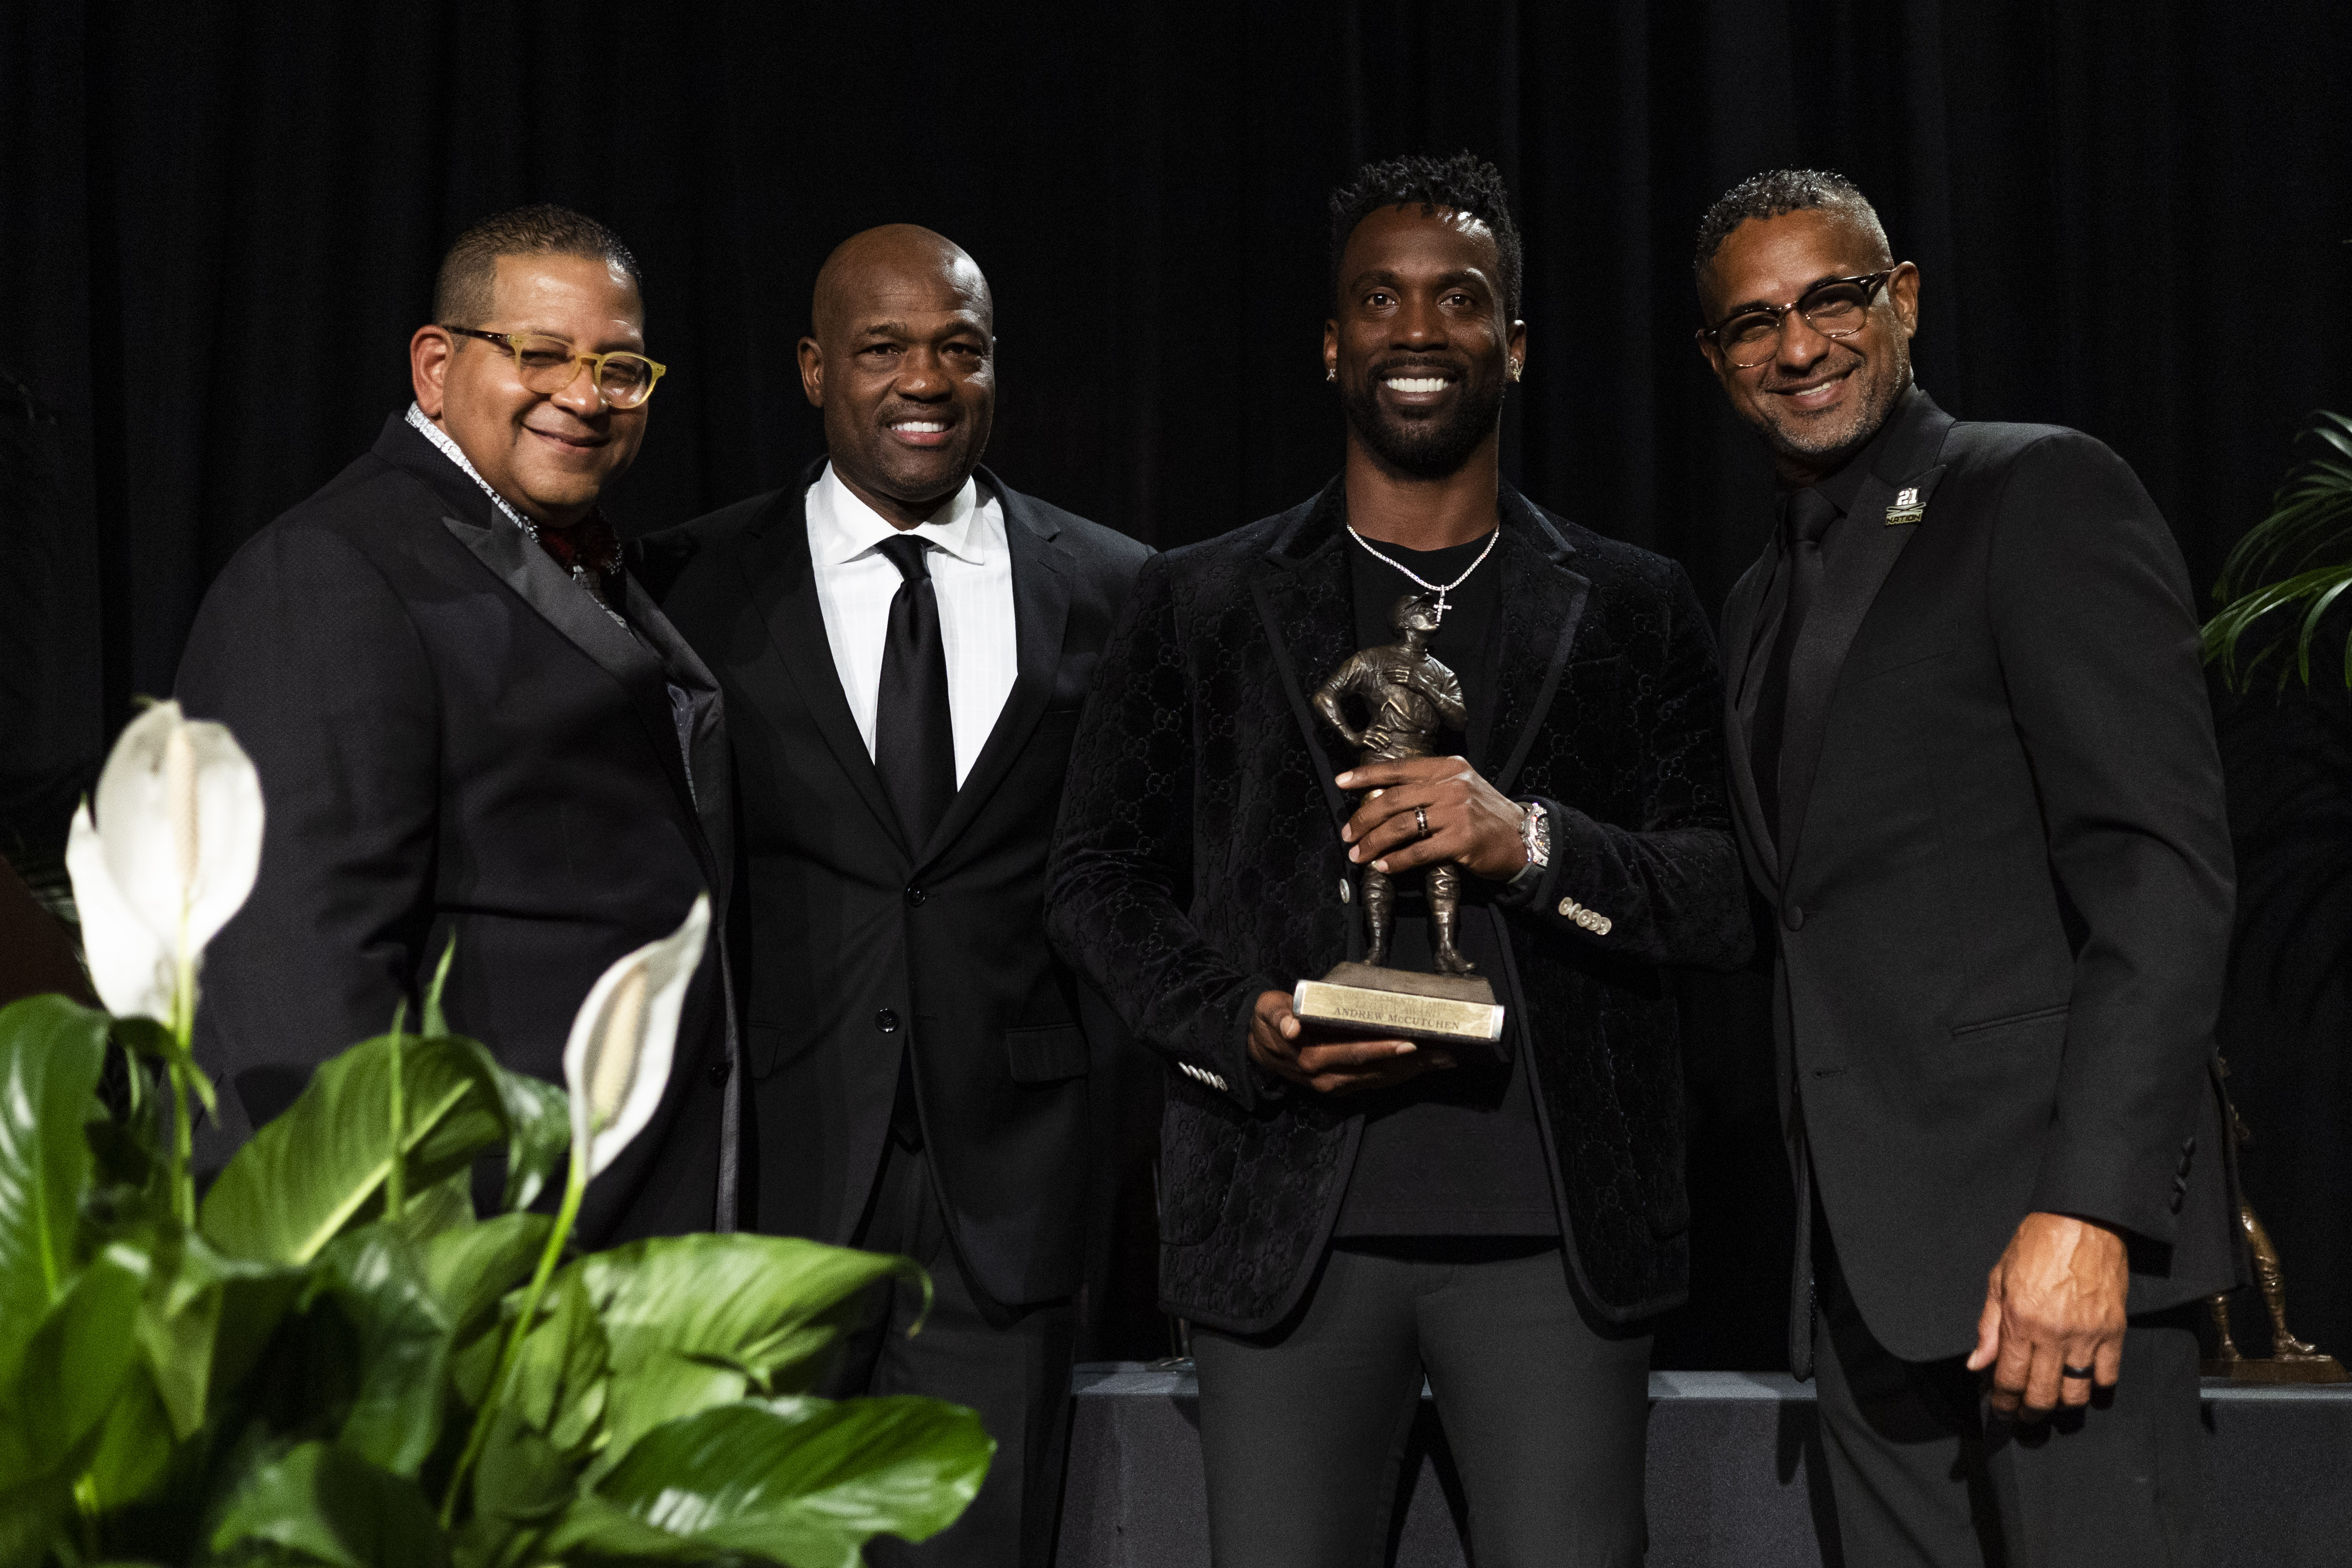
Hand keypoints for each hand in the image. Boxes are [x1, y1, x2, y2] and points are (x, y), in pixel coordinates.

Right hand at [1247, 990, 1451, 1093]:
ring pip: (1381, 1080)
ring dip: (1413, 1072)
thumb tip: (1291, 1027)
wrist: (1255, 1047)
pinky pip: (1375, 1083)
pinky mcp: (1341, 1088)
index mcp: (1311, 1057)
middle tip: (1444, 1051)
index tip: (1410, 1042)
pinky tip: (1422, 1068)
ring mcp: (1335, 1086)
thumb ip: (1279, 1016)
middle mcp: (1327, 1077)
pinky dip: (1400, 1076)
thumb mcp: (1268, 1011)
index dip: (1383, 1049)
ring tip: (1443, 1060)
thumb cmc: (1269, 1022)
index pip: (1354, 1052)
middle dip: (1412, 1063)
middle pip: (1376, 1070)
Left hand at [1336, 757, 1525, 880]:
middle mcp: (1452, 785)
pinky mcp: (1462, 839)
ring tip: (1359, 855)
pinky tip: (1383, 866)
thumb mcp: (1461, 787)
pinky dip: (1397, 861)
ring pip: (1402, 826)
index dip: (1367, 775)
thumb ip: (1428, 787)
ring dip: (1374, 842)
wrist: (1522, 838)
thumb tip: (1382, 797)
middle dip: (1364, 818)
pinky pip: (1419, 851)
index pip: (1399, 768)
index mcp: (1447, 768)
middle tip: (1347, 834)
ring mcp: (1457, 812)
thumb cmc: (1485, 815)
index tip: (1342, 782)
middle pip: (1394, 799)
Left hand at [1966, 1211, 2127, 1419]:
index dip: (2003, 1402)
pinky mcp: (2114, 1332)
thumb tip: (1977, 1363)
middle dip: (2030, 1412)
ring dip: (2062, 1406)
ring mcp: (2087, 1335)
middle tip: (2025, 1417)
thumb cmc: (2035, 1245)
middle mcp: (2053, 1334)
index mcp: (2020, 1321)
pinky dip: (2097, 1388)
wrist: (2081, 1222)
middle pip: (2042, 1394)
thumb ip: (1988, 1327)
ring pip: (2075, 1392)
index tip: (2001, 1411)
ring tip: (2053, 1407)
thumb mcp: (1999, 1280)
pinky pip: (2108, 1375)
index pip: (2009, 1378)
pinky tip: (2087, 1389)